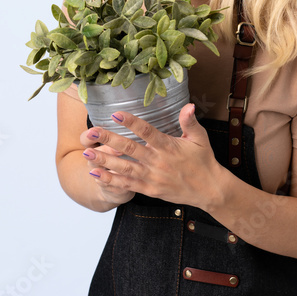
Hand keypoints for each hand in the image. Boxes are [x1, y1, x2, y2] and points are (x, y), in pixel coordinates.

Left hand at [83, 103, 222, 208]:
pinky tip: (96, 173)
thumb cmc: (204, 161)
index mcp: (169, 146)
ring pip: (124, 168)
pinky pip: (127, 185)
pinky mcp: (150, 190)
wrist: (209, 190)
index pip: (147, 132)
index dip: (131, 122)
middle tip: (92, 131)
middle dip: (109, 140)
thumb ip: (190, 121)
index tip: (116, 114)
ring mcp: (153, 177)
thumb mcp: (200, 138)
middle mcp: (158, 161)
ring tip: (87, 152)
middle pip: (130, 149)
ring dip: (104, 160)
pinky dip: (111, 179)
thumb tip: (188, 105)